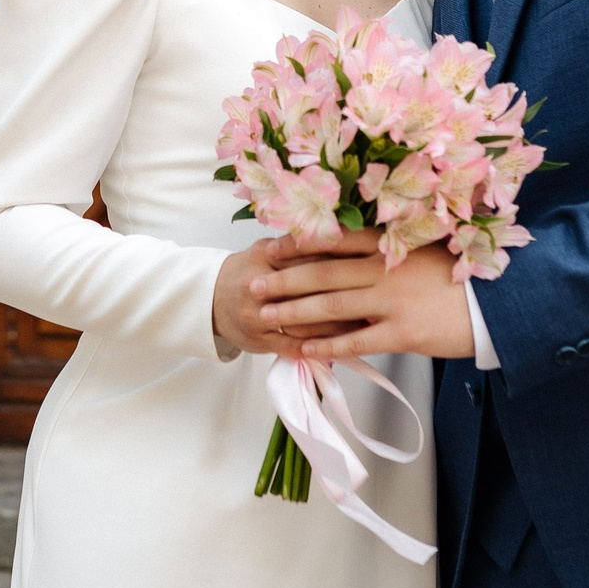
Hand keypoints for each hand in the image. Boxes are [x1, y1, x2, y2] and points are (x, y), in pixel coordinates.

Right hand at [213, 234, 366, 355]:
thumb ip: (300, 246)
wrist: (210, 300)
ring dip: (338, 325)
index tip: (372, 264)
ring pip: (304, 321)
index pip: (309, 256)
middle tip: (378, 296)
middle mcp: (258, 283)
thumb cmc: (251, 272)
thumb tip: (347, 238)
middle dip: (346, 293)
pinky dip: (319, 348)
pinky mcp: (258, 340)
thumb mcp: (267, 250)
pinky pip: (293, 346)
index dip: (342, 261)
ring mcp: (256, 314)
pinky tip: (343, 349)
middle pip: (308, 288)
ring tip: (368, 325)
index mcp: (265, 255)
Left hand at [258, 231, 477, 360]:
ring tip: (267, 316)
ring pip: (332, 305)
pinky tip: (306, 349)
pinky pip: (357, 341)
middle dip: (284, 279)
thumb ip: (393, 250)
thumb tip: (361, 251)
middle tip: (253, 284)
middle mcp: (387, 269)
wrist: (503, 303)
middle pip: (324, 272)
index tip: (272, 247)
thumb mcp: (428, 250)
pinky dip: (328, 346)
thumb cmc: (467, 276)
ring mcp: (393, 301)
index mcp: (392, 245)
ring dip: (295, 311)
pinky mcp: (404, 333)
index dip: (301, 244)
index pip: (336, 240)